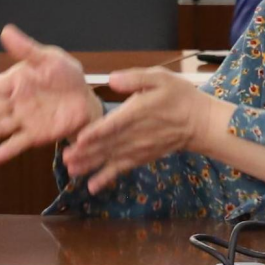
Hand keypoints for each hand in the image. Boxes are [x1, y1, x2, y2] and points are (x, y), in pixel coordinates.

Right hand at [0, 24, 101, 164]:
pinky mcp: (37, 135)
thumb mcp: (48, 58)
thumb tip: (5, 31)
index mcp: (17, 83)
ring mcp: (25, 120)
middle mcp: (16, 103)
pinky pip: (19, 143)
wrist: (86, 98)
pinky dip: (7, 151)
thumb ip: (26, 49)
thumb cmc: (66, 76)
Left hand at [62, 67, 211, 193]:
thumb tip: (112, 79)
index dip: (97, 131)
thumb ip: (136, 78)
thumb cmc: (180, 97)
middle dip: (85, 152)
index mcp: (138, 111)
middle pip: (107, 144)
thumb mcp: (161, 78)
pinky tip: (92, 186)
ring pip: (110, 157)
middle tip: (65, 157)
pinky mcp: (141, 157)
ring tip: (72, 170)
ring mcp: (138, 148)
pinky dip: (106, 178)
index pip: (115, 123)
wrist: (199, 123)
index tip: (80, 138)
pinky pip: (121, 169)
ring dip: (90, 164)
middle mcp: (136, 133)